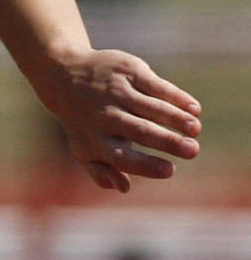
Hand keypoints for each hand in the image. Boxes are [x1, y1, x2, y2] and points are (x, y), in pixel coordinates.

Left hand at [39, 47, 202, 192]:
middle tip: (192, 151)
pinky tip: (194, 109)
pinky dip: (176, 97)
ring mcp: (116, 91)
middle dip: (167, 141)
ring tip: (195, 130)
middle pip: (140, 130)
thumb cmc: (84, 122)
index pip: (121, 157)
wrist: (64, 75)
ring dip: (176, 118)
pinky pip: (156, 85)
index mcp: (95, 140)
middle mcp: (105, 116)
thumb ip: (102, 172)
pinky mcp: (128, 71)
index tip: (170, 170)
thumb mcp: (85, 149)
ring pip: (151, 107)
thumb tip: (124, 189)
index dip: (145, 165)